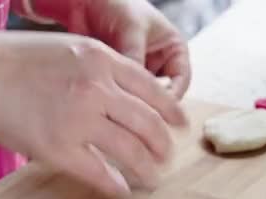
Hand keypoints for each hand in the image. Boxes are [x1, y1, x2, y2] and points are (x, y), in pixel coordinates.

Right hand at [0, 29, 185, 198]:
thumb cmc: (17, 59)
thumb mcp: (70, 49)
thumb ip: (103, 69)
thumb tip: (129, 96)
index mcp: (102, 60)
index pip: (154, 90)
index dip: (173, 111)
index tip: (181, 125)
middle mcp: (96, 89)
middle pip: (148, 124)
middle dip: (164, 146)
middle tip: (168, 157)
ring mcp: (78, 120)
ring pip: (131, 151)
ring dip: (147, 170)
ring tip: (153, 179)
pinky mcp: (57, 149)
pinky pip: (98, 173)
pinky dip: (115, 186)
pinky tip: (121, 191)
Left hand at [36, 0, 190, 97]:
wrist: (85, 1)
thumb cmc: (116, 4)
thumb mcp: (131, 29)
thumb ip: (136, 57)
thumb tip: (135, 91)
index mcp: (174, 50)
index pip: (180, 81)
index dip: (171, 98)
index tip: (155, 111)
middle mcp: (160, 64)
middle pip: (163, 95)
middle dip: (151, 106)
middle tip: (137, 119)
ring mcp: (140, 73)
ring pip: (142, 99)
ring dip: (132, 104)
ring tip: (120, 112)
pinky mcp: (120, 80)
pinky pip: (124, 96)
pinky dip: (118, 101)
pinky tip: (108, 106)